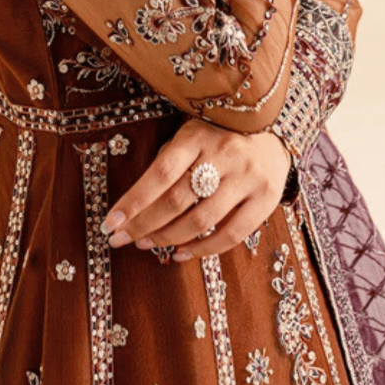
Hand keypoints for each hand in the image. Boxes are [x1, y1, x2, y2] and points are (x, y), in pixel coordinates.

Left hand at [99, 117, 292, 261]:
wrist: (274, 131)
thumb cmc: (218, 137)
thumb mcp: (190, 136)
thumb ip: (168, 162)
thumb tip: (134, 204)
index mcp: (197, 136)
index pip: (160, 173)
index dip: (133, 200)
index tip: (109, 222)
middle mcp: (224, 155)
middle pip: (177, 200)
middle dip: (144, 224)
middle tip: (121, 239)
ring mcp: (247, 177)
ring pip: (202, 219)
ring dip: (169, 238)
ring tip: (147, 245)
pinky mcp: (266, 198)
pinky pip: (232, 234)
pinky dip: (202, 249)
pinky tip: (180, 254)